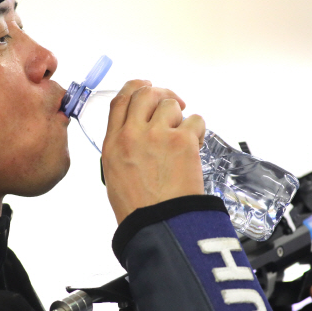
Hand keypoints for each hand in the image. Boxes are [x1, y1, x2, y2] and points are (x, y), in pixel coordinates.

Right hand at [101, 80, 205, 223]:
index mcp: (113, 143)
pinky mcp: (183, 141)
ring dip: (180, 116)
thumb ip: (123, 148)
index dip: (135, 87)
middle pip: (146, 93)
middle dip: (161, 93)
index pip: (120, 100)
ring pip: (171, 104)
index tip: (145, 85)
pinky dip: (198, 130)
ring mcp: (158, 135)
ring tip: (183, 136)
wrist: (159, 225)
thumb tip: (138, 133)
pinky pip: (195, 120)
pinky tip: (195, 145)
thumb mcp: (115, 174)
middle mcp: (133, 134)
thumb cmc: (139, 209)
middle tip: (173, 102)